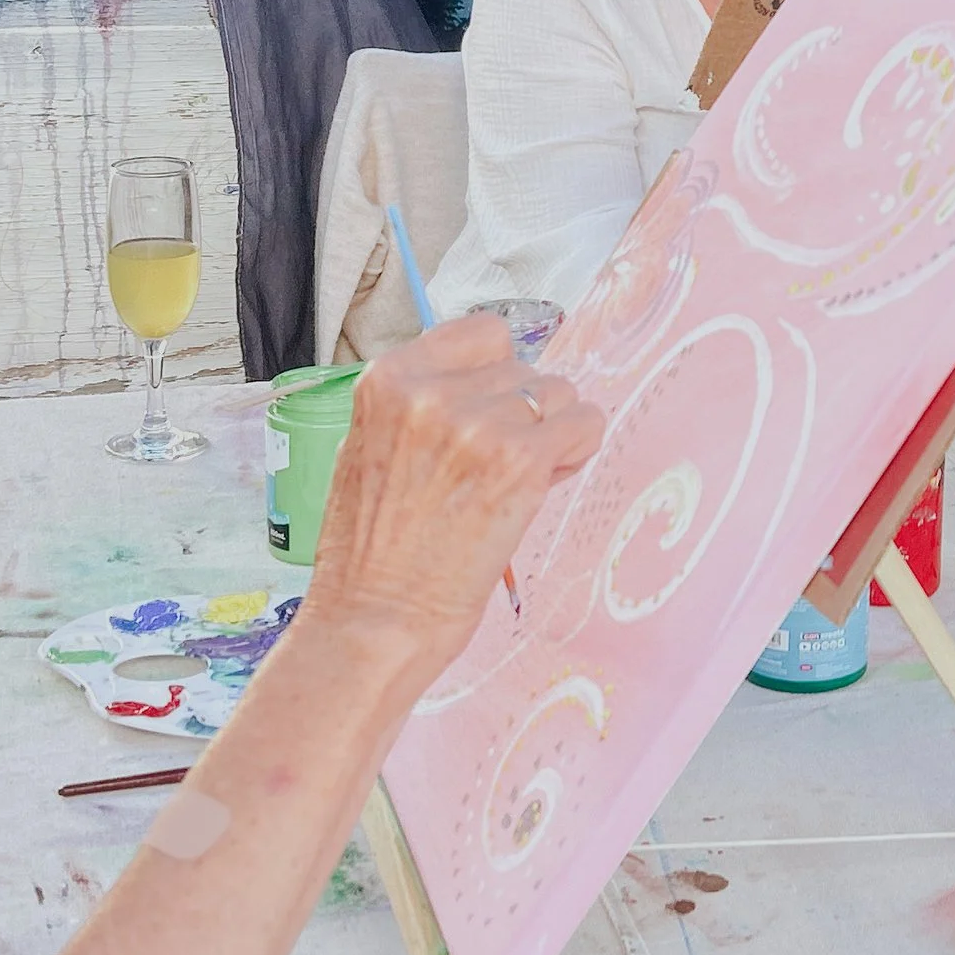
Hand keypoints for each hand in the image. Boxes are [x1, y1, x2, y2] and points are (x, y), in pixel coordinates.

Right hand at [301, 320, 602, 677]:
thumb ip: (423, 406)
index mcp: (389, 380)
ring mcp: (479, 424)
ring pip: (561, 394)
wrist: (373, 620)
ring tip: (514, 481)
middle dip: (523, 412)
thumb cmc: (369, 551)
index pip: (483, 335)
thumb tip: (493, 385)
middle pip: (525, 368)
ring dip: (552, 433)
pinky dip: (577, 452)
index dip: (496, 373)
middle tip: (498, 465)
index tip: (491, 407)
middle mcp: (433, 392)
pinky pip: (585, 424)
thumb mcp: (372, 447)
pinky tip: (541, 486)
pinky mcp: (521, 461)